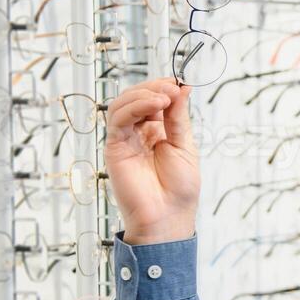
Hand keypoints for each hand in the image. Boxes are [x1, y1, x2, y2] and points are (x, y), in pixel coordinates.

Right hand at [105, 76, 199, 242]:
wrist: (168, 216)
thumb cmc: (179, 189)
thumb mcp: (185, 146)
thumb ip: (179, 118)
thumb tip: (182, 88)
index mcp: (157, 132)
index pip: (154, 100)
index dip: (164, 87)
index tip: (179, 82)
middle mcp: (139, 133)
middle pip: (136, 98)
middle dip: (154, 87)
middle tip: (171, 87)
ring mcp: (125, 139)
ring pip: (123, 104)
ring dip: (143, 94)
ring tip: (163, 96)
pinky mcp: (114, 147)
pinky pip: (118, 120)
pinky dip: (134, 107)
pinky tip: (153, 104)